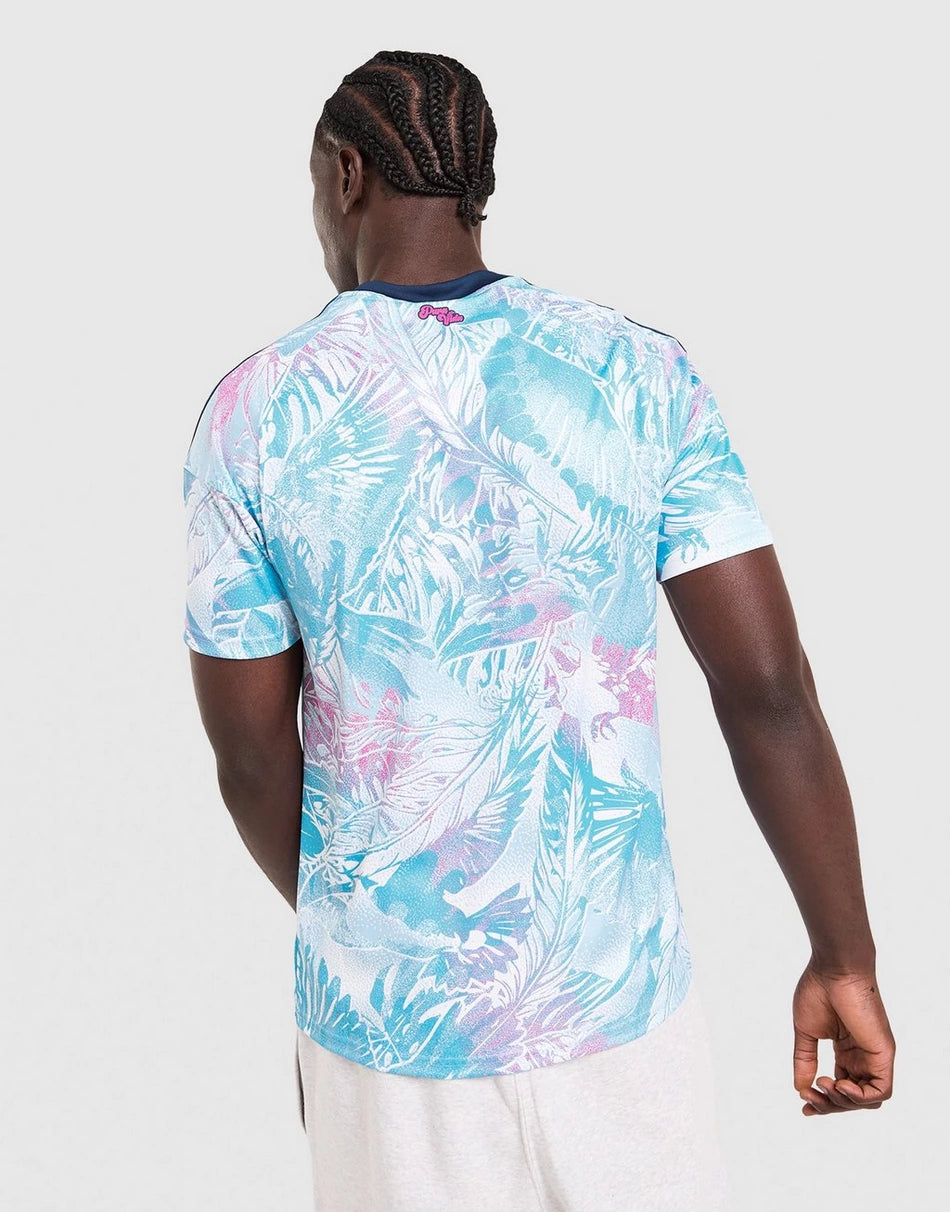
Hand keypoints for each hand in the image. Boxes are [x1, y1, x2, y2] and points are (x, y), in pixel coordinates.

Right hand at [792, 960, 894, 1115]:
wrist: (834, 969)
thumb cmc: (819, 991)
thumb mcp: (806, 1032)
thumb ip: (805, 1060)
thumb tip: (800, 1088)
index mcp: (846, 1050)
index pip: (841, 1086)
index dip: (824, 1100)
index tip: (804, 1103)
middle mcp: (863, 1055)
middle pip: (853, 1098)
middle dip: (830, 1104)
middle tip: (810, 1097)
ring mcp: (874, 1055)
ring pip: (868, 1100)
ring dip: (844, 1102)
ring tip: (824, 1084)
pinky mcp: (883, 1053)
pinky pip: (881, 1090)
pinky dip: (860, 1097)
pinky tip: (840, 1084)